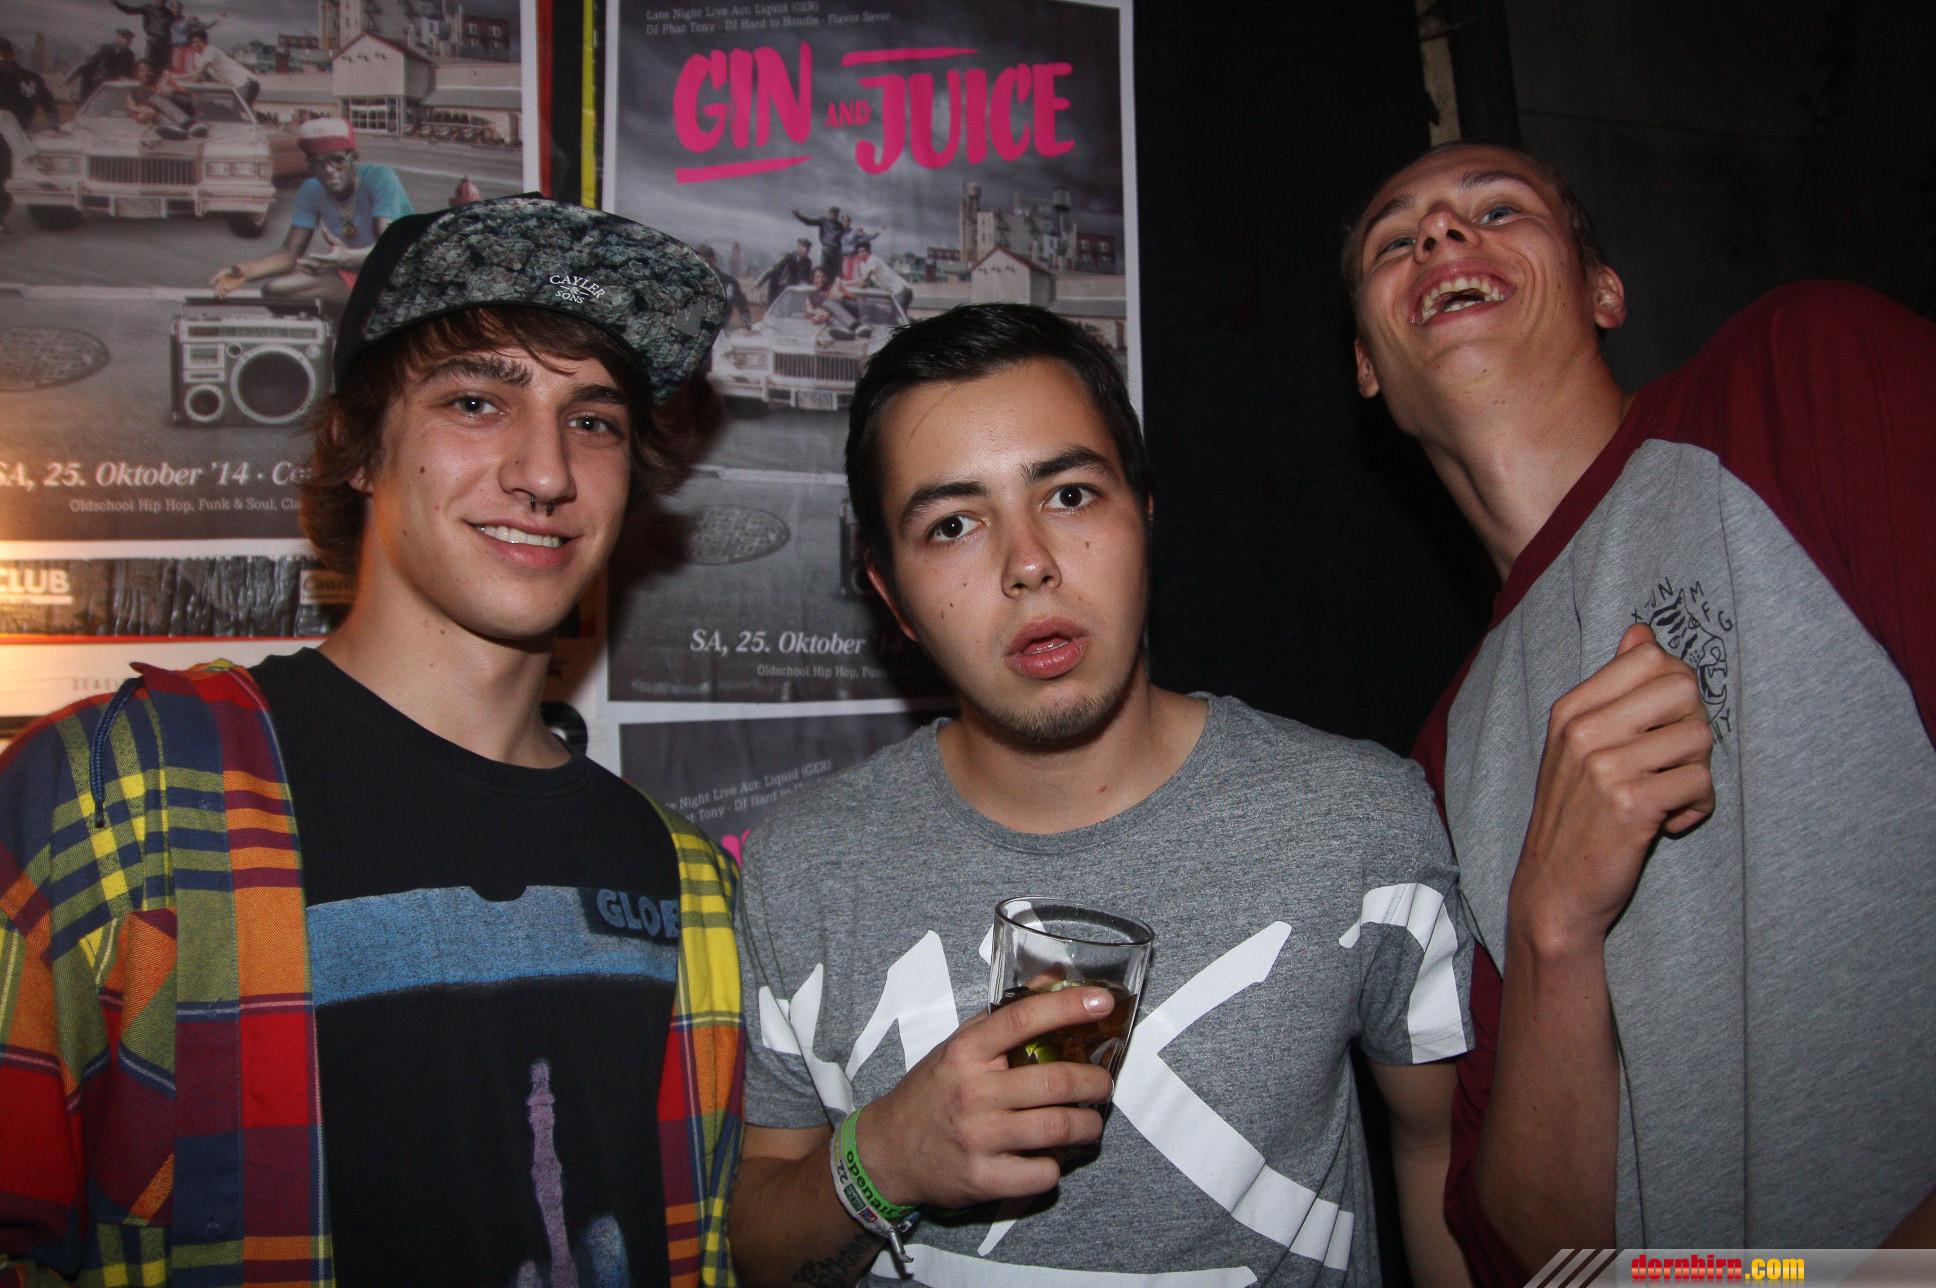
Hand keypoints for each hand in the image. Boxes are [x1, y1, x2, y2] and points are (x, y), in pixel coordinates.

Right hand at [209, 265, 245, 296]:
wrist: (243, 274)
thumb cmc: (239, 269)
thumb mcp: (238, 268)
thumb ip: (236, 267)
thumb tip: (235, 266)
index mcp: (222, 273)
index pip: (217, 277)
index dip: (214, 280)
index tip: (211, 283)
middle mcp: (222, 279)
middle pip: (218, 285)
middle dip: (216, 290)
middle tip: (215, 294)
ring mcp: (225, 284)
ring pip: (221, 289)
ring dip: (220, 293)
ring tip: (219, 297)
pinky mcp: (230, 288)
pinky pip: (226, 291)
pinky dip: (224, 294)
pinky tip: (223, 297)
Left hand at [297, 227, 350, 272]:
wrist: (348, 261)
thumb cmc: (342, 249)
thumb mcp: (337, 242)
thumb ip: (329, 236)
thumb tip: (323, 227)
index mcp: (334, 258)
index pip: (325, 258)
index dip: (318, 257)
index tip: (310, 255)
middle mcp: (330, 265)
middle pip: (317, 266)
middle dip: (307, 264)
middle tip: (298, 260)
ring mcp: (327, 270)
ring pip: (315, 271)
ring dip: (306, 268)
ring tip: (298, 262)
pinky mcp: (325, 271)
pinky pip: (315, 274)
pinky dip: (308, 272)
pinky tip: (300, 268)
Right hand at [855, 985, 1115, 1210]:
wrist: (887, 1150)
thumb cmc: (932, 1092)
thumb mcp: (958, 1046)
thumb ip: (1005, 1015)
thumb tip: (1055, 979)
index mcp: (966, 1053)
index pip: (1022, 1019)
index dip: (1066, 1007)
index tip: (1101, 1003)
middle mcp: (972, 1092)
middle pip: (1055, 1082)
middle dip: (1095, 1082)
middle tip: (1102, 1084)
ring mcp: (978, 1138)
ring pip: (1058, 1128)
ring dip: (1088, 1125)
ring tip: (1090, 1122)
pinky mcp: (983, 1179)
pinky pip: (1042, 1173)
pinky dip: (1056, 1166)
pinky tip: (1050, 1157)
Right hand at [1511, 623, 1714, 951]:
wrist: (1553, 890)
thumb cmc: (1575, 816)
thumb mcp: (1578, 745)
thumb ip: (1612, 690)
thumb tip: (1640, 632)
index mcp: (1572, 709)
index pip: (1650, 656)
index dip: (1676, 688)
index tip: (1663, 725)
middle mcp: (1584, 730)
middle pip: (1683, 687)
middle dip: (1694, 725)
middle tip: (1673, 760)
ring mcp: (1605, 765)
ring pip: (1699, 737)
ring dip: (1698, 772)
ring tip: (1670, 796)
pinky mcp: (1632, 803)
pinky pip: (1700, 782)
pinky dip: (1697, 806)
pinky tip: (1670, 821)